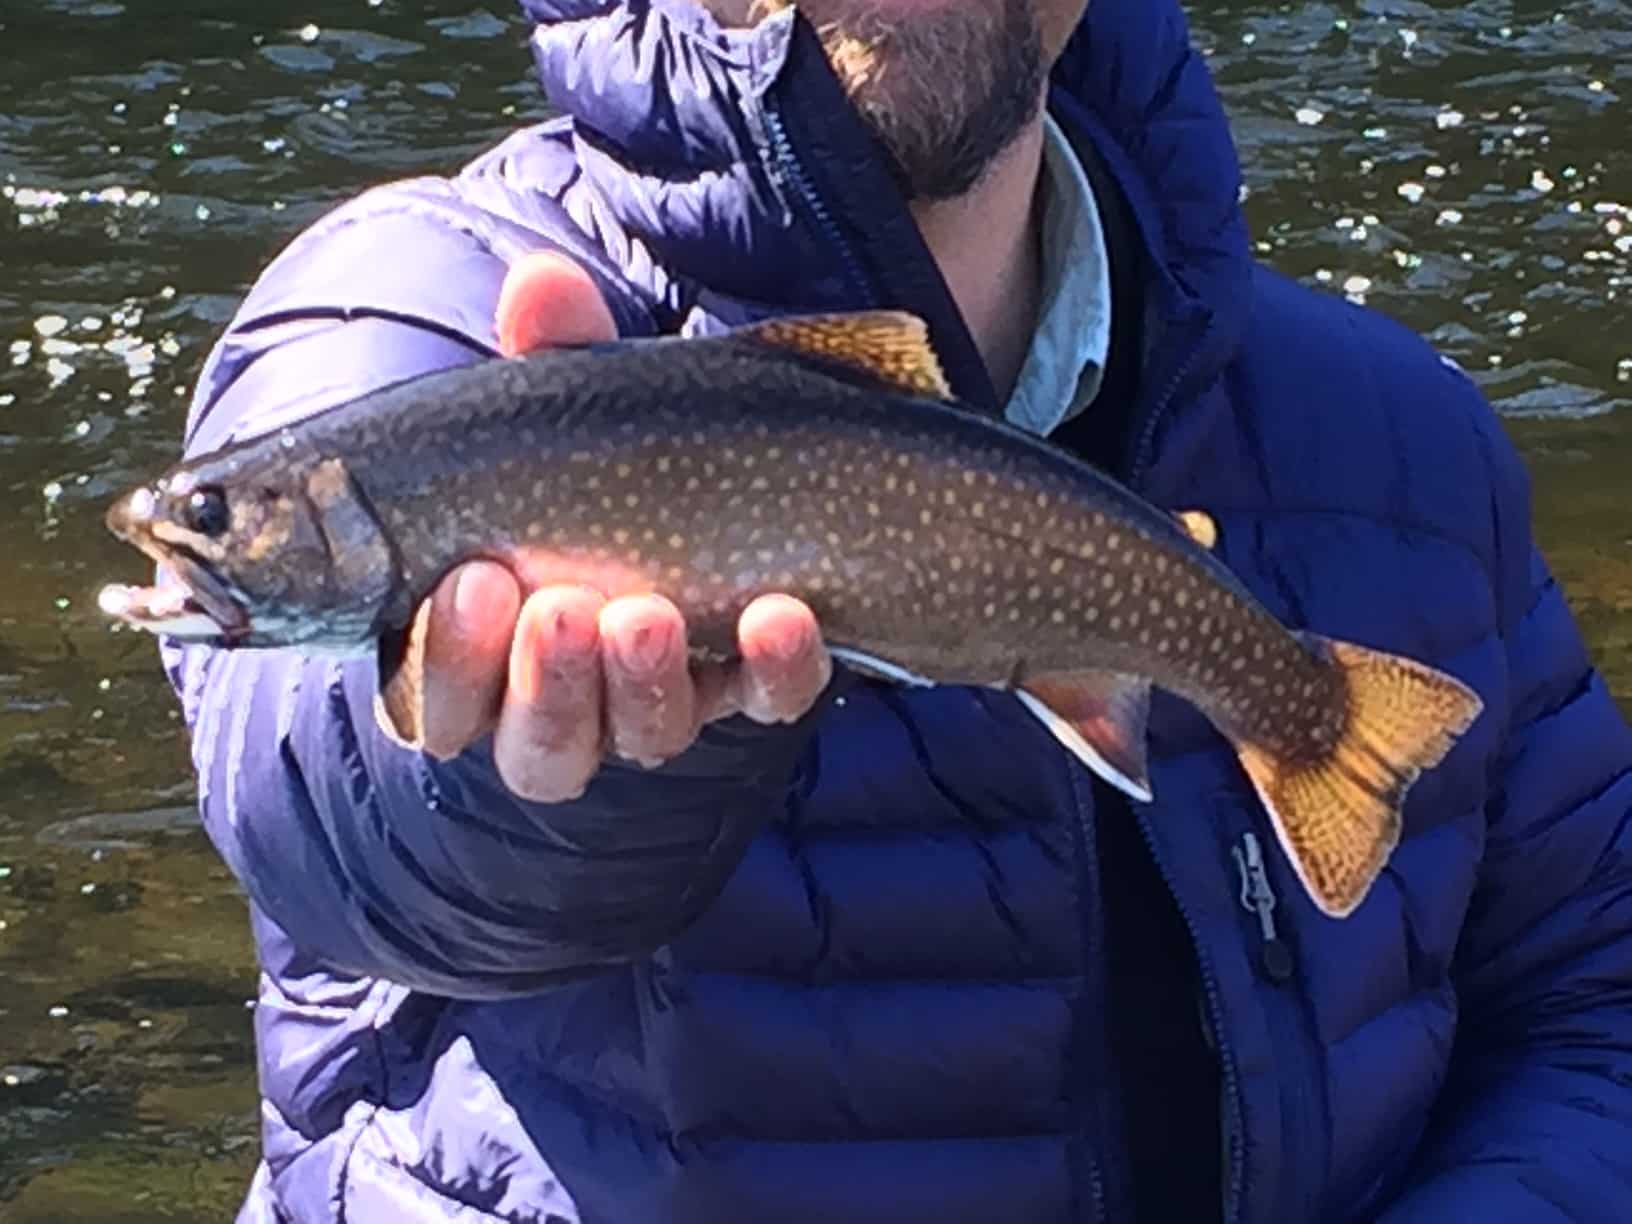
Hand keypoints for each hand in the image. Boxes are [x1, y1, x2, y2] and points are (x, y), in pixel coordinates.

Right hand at [414, 252, 830, 799]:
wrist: (760, 471)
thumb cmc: (615, 454)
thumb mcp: (579, 404)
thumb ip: (553, 358)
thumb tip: (541, 282)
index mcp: (491, 649)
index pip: (443, 703)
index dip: (447, 661)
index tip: (470, 579)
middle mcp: (576, 698)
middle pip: (541, 747)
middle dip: (543, 684)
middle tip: (556, 606)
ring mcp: (672, 698)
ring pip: (645, 737)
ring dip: (643, 682)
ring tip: (649, 610)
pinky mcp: (760, 684)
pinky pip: (769, 701)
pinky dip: (776, 666)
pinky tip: (784, 611)